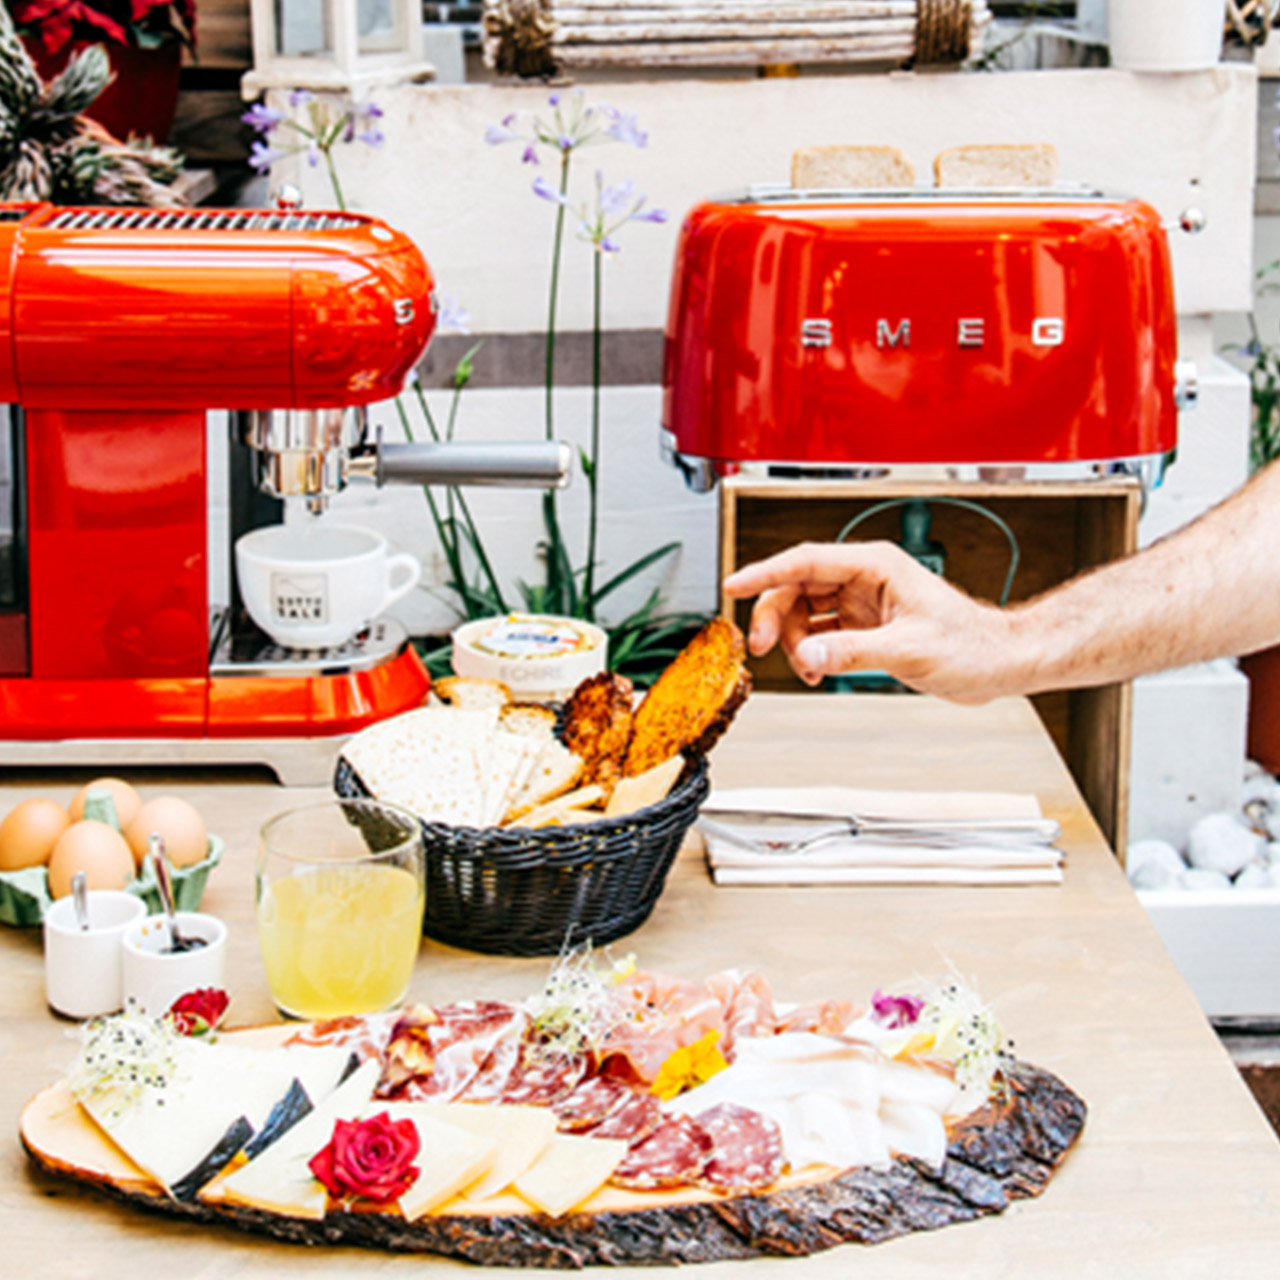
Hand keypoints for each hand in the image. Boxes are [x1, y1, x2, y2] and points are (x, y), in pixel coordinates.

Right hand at [722, 541, 1022, 703]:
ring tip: (805, 669)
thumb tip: (808, 655)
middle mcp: (865, 577)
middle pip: (796, 586)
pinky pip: (820, 631)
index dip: (764, 572)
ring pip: (804, 610)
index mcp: (875, 565)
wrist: (996, 664)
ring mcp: (863, 601)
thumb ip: (853, 652)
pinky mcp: (864, 625)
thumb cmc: (970, 645)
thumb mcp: (908, 649)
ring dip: (794, 640)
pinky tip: (817, 669)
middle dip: (775, 616)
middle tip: (761, 646)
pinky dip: (811, 651)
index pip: (806, 561)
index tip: (734, 584)